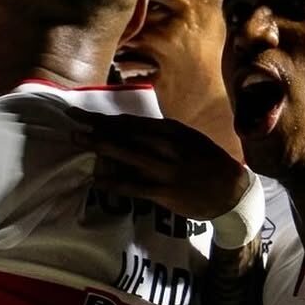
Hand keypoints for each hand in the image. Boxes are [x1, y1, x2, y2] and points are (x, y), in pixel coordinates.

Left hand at [69, 109, 247, 220]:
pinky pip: (135, 186)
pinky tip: (97, 180)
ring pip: (127, 154)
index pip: (131, 121)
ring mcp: (166, 169)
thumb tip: (127, 128)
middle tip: (71, 120)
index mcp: (172, 131)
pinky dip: (115, 182)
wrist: (233, 192)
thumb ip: (159, 134)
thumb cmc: (206, 162)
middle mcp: (168, 146)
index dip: (105, 117)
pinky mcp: (165, 192)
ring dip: (100, 146)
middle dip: (96, 126)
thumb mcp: (186, 139)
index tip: (83, 112)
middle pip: (125, 133)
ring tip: (78, 140)